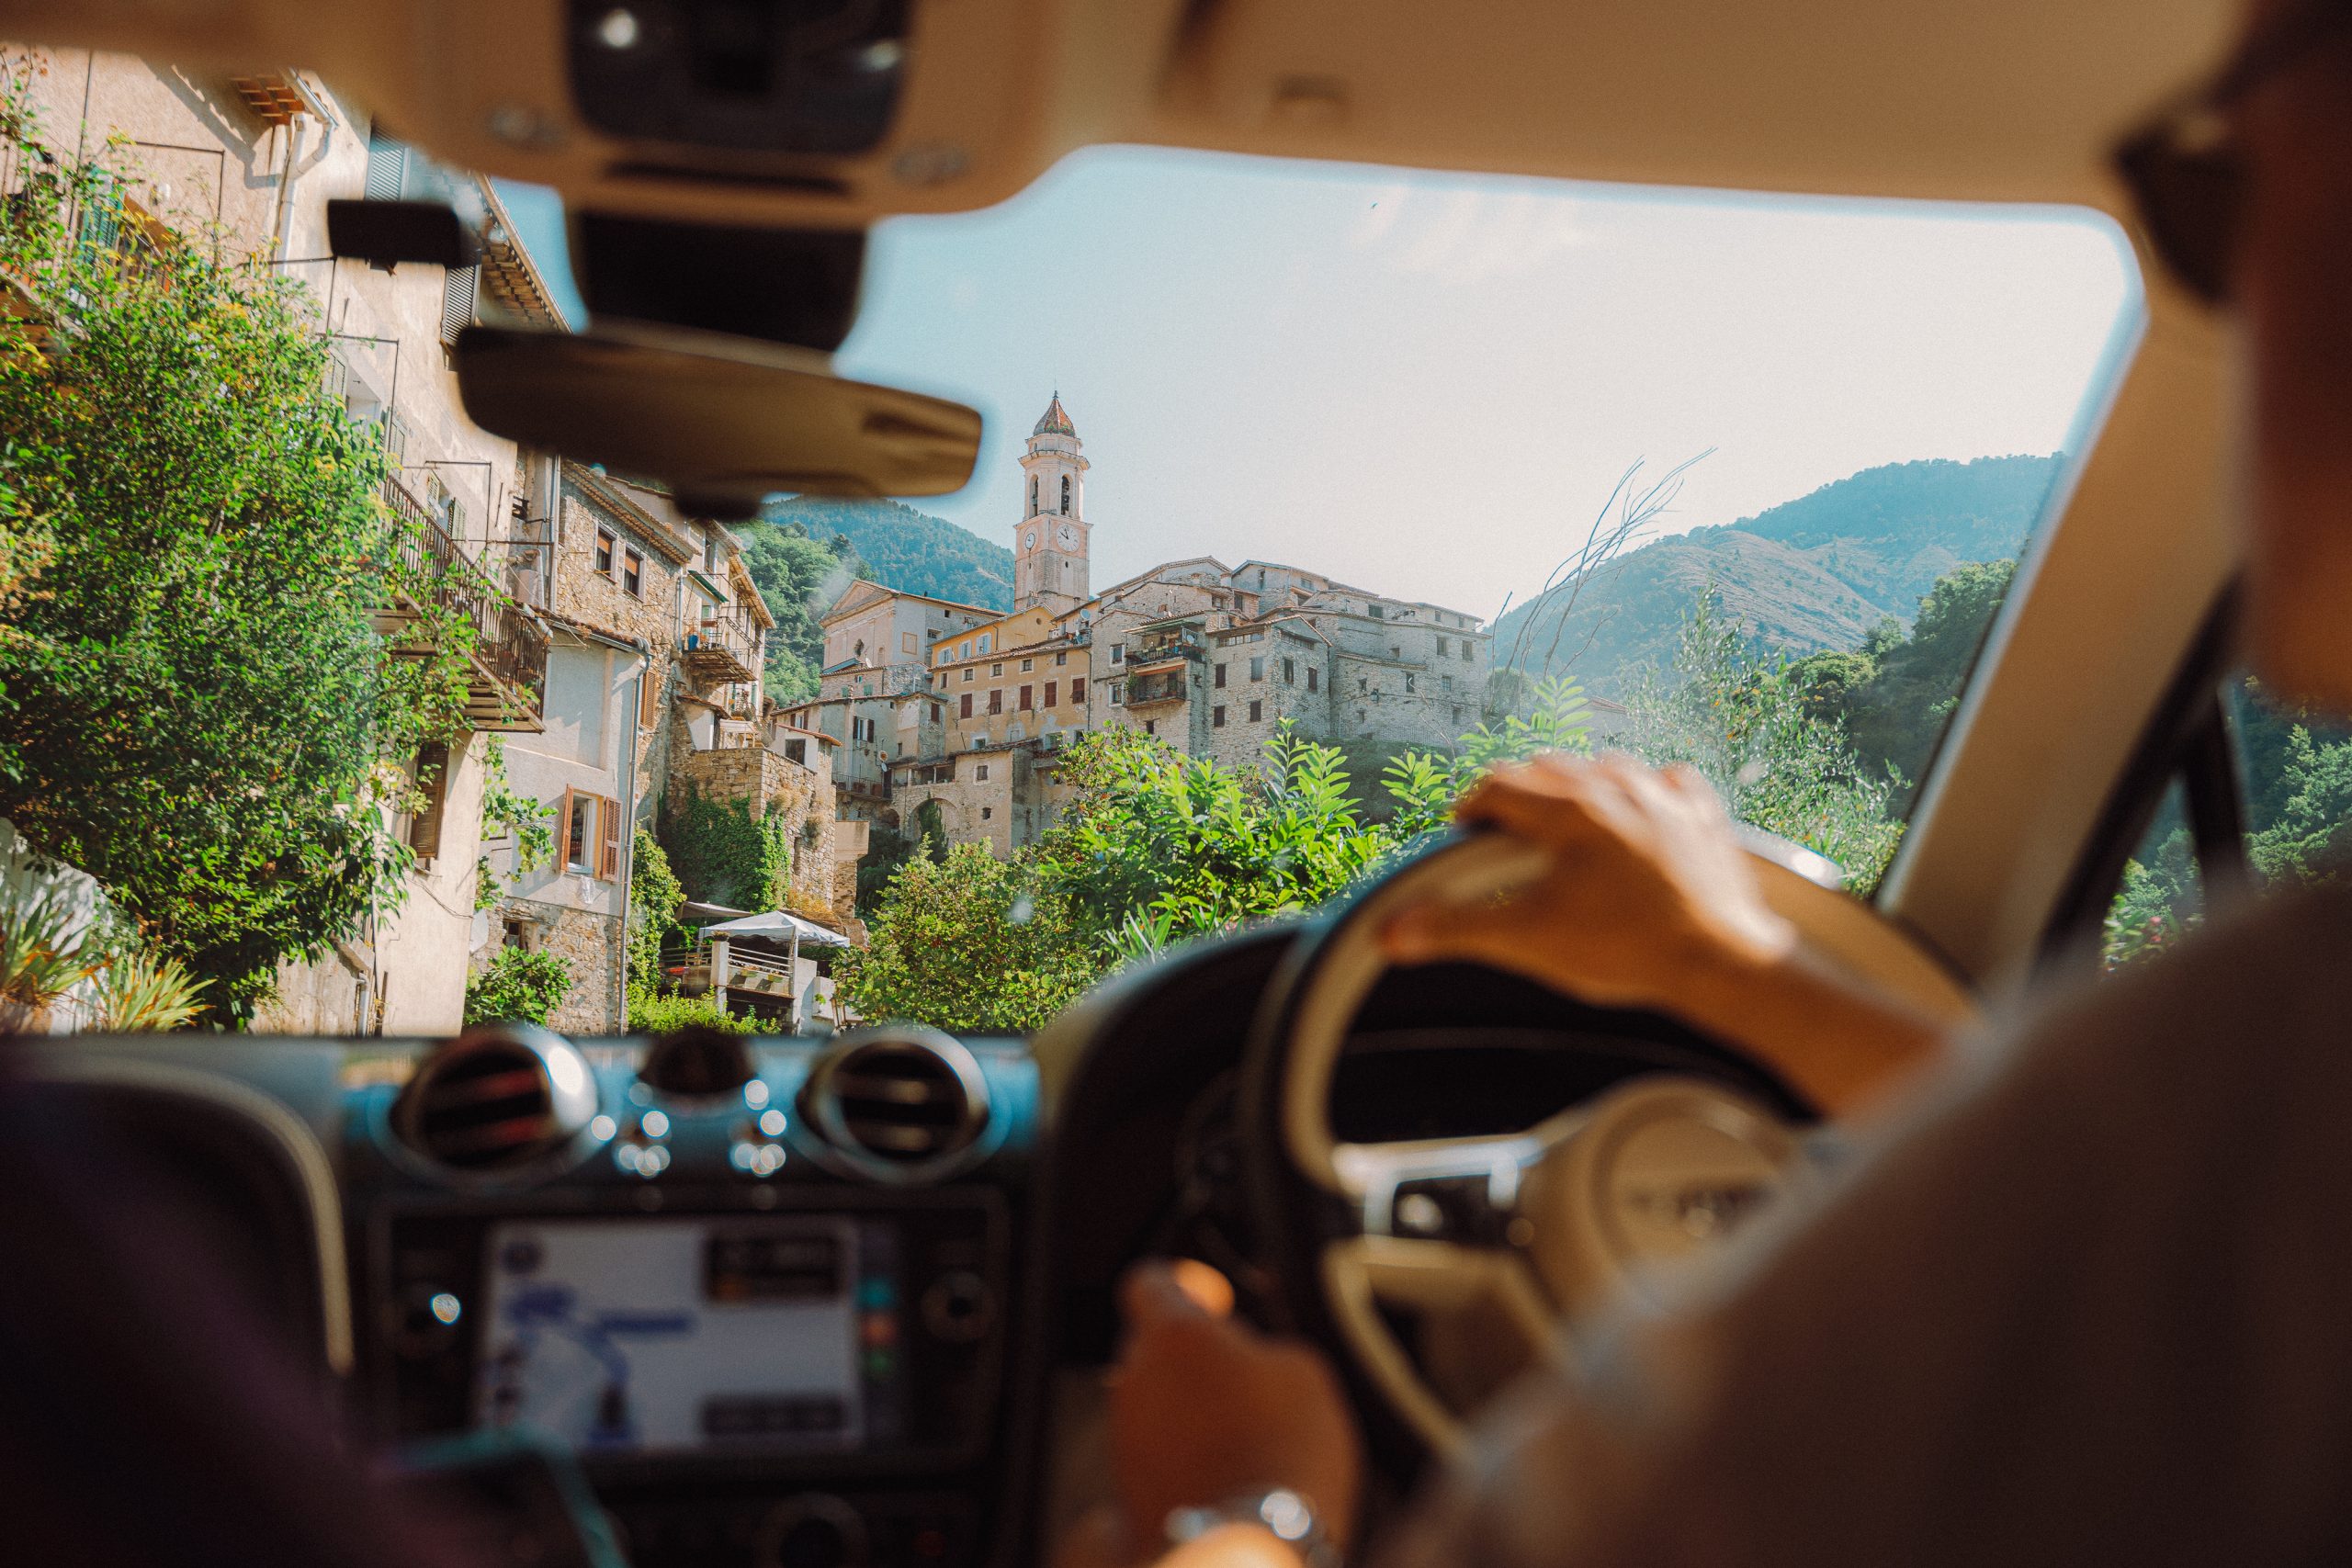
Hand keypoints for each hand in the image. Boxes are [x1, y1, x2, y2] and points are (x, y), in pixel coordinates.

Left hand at [1063, 1260, 1362, 1567]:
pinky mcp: (1122, 1490)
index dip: (1180, 1288)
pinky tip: (1221, 1480)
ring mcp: (1123, 1438)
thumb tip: (1242, 1353)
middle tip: (1242, 1384)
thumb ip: (1258, 1345)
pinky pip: (1151, 1457)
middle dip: (1188, 1360)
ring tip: (1240, 1442)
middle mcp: (1134, 1379)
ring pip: (1150, 1406)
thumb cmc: (1285, 1454)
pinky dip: (1179, 1461)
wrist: (1253, 1549)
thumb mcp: (1302, 1371)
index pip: (1149, 1284)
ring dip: (1184, 1413)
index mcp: (1175, 1334)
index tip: (1206, 1300)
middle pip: (1151, 1349)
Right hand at [1383, 753, 1795, 1013]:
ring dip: (1580, 785)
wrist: (1721, 963)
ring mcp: (1664, 800)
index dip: (1473, 807)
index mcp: (1567, 811)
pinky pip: (1670, 782)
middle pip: (1550, 769)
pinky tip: (1642, 812)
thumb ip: (1457, 928)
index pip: (1500, 786)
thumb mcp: (1529, 940)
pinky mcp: (1703, 819)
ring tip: (1567, 819)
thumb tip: (1392, 931)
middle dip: (1522, 793)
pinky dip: (1648, 791)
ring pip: (1608, 767)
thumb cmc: (1626, 949)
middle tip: (1508, 829)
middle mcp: (1616, 790)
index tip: (1464, 830)